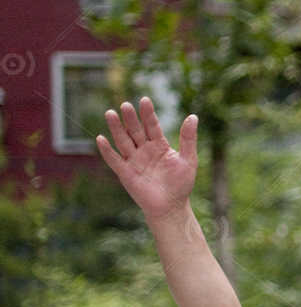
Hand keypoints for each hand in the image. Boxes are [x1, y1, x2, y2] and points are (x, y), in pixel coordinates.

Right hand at [97, 98, 198, 221]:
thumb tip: (193, 116)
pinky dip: (107, 150)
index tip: (145, 100)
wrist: (171, 206)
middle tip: (125, 105)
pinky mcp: (125, 173)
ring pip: (123, 141)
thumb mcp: (188, 160)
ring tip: (110, 113)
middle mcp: (144, 150)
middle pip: (136, 131)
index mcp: (159, 145)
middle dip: (131, 118)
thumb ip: (189, 139)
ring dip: (116, 128)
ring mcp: (134, 161)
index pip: (152, 126)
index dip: (148, 114)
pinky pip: (114, 160)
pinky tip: (101, 138)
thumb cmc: (181, 184)